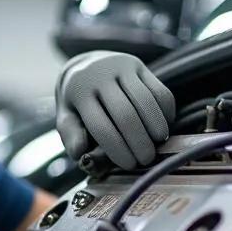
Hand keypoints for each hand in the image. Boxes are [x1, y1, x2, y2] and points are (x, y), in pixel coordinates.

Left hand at [55, 51, 175, 169]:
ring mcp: (120, 67)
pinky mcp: (137, 64)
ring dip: (156, 125)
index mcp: (78, 92)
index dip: (117, 148)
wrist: (84, 67)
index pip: (100, 125)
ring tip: (159, 143)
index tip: (129, 165)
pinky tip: (164, 126)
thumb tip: (79, 152)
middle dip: (139, 141)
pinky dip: (165, 109)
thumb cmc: (77, 102)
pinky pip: (158, 89)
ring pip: (145, 99)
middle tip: (146, 159)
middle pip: (125, 114)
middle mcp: (100, 75)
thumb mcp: (66, 117)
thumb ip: (71, 135)